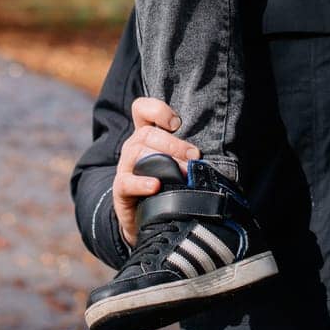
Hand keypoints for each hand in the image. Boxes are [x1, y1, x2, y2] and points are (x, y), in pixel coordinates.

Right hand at [113, 97, 199, 246]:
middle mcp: (133, 148)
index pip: (141, 109)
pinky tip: (156, 186)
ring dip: (164, 160)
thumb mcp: (175, 164)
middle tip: (195, 156)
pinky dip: (141, 183)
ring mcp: (125, 168)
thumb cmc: (166, 185)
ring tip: (184, 173)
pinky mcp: (121, 189)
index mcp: (145, 136)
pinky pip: (126, 182)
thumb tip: (209, 156)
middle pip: (146, 133)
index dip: (157, 110)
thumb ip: (186, 154)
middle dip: (173, 143)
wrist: (146, 219)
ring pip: (137, 152)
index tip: (177, 123)